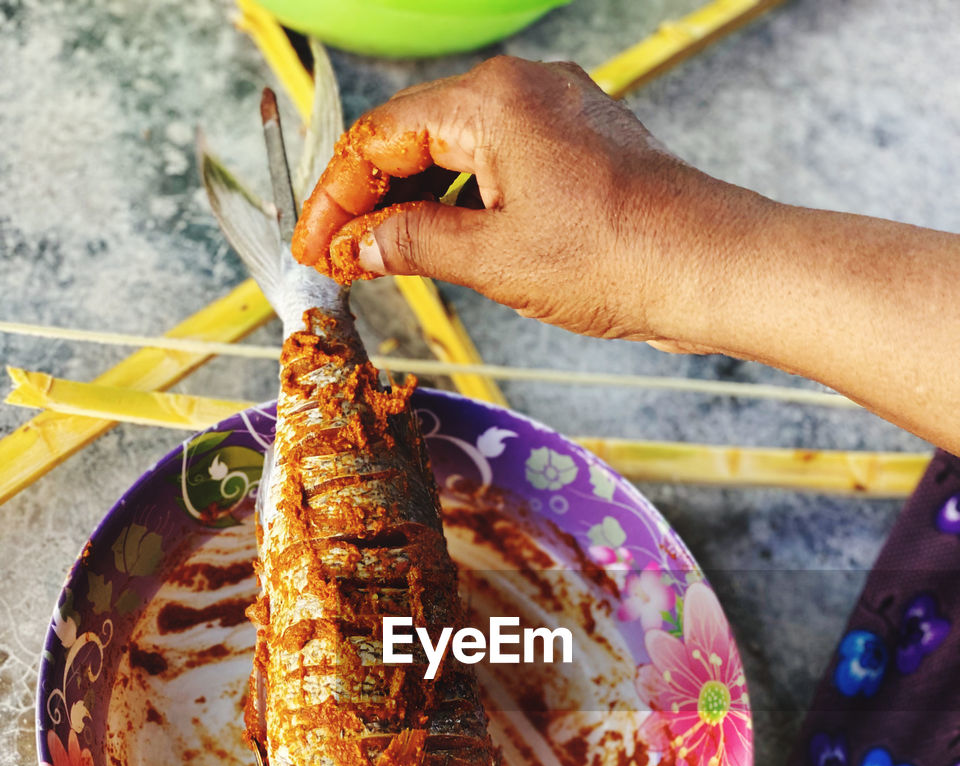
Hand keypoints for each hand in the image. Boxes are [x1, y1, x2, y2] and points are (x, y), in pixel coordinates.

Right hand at [292, 56, 759, 345]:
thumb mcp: (494, 260)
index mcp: (493, 101)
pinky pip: (496, 163)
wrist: (707, 267)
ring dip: (412, 203)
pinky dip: (460, 201)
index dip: (336, 196)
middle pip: (415, 135)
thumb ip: (414, 245)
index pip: (382, 138)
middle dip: (369, 198)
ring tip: (378, 258)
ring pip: (455, 150)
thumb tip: (360, 246)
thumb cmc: (617, 257)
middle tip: (335, 254)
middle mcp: (522, 90)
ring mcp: (554, 114)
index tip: (312, 243)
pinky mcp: (577, 145)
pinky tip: (439, 241)